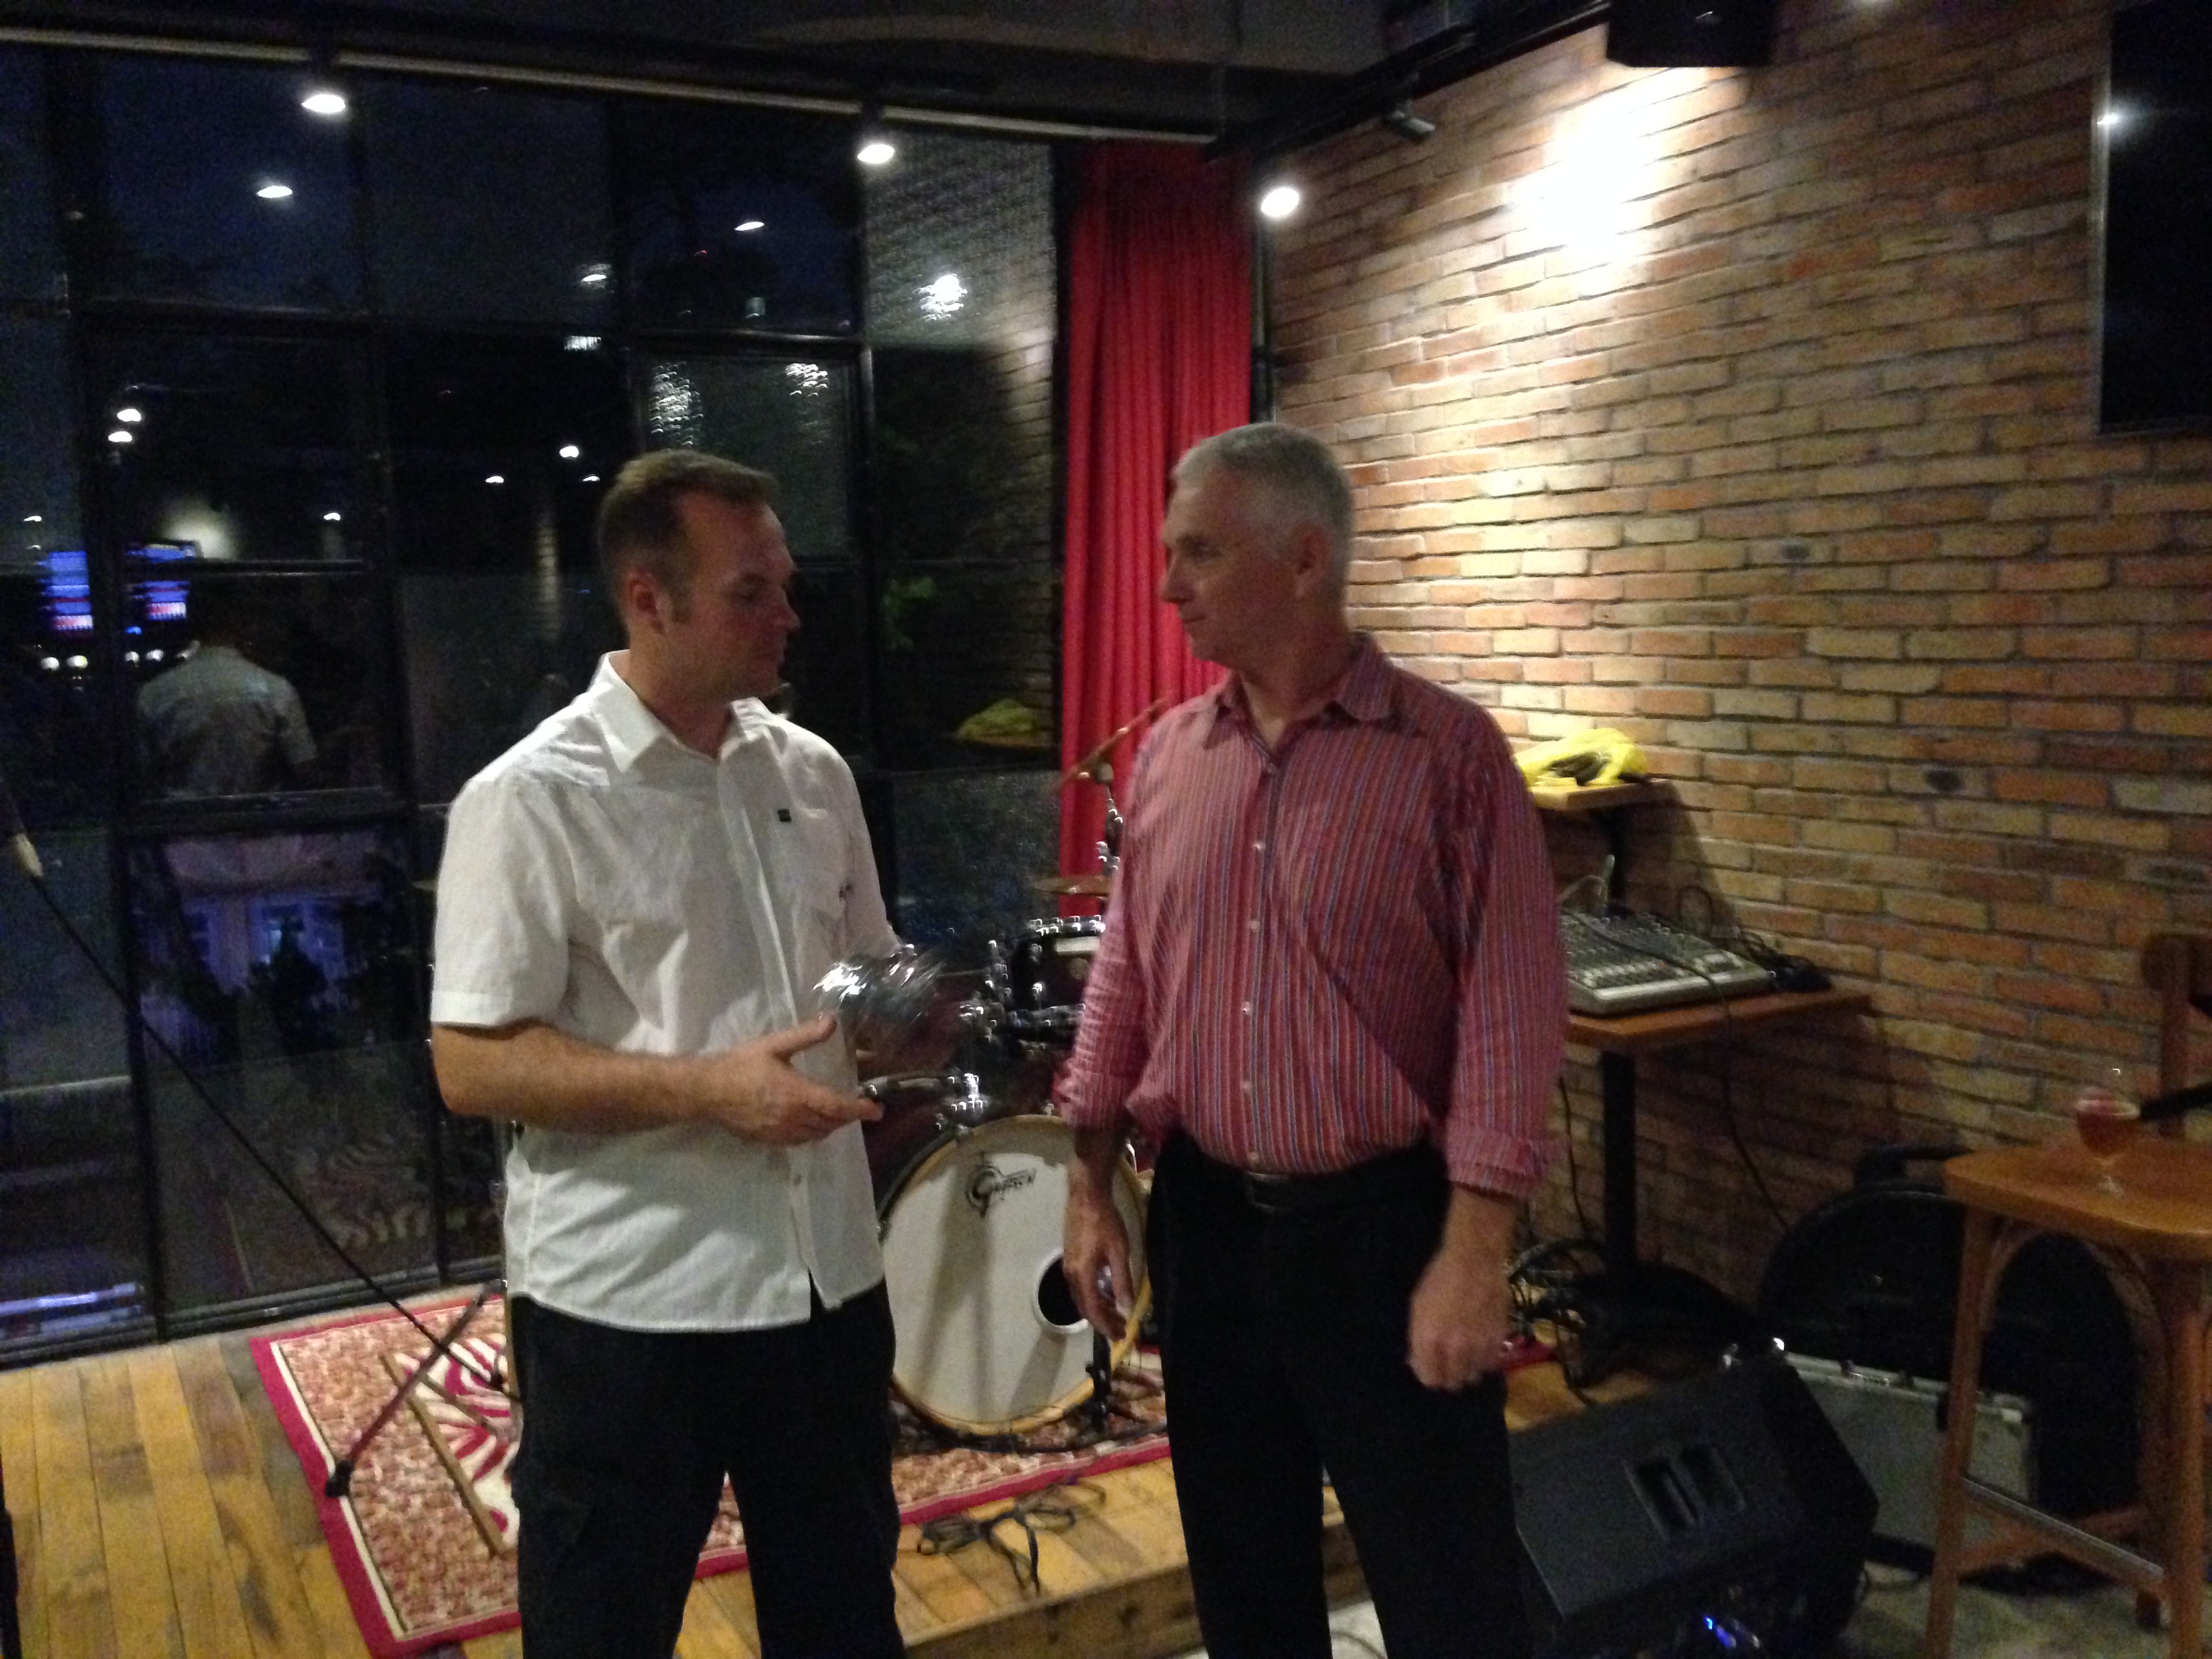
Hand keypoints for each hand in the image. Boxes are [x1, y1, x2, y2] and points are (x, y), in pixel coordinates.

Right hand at [694, 1014, 879, 1145]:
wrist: (706, 1091)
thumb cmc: (740, 1065)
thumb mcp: (774, 1045)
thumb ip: (805, 1036)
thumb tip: (832, 1021)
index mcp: (797, 1094)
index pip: (837, 1106)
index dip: (860, 1110)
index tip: (877, 1110)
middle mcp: (792, 1117)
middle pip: (831, 1123)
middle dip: (847, 1116)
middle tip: (857, 1105)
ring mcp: (780, 1132)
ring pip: (817, 1134)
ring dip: (831, 1125)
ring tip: (836, 1113)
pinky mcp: (768, 1140)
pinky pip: (800, 1141)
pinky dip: (813, 1133)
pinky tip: (810, 1122)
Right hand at [1063, 1170, 1132, 1341]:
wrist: (1086, 1195)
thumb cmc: (1104, 1222)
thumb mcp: (1119, 1251)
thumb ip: (1122, 1280)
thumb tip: (1126, 1306)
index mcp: (1082, 1275)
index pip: (1093, 1310)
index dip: (1106, 1325)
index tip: (1119, 1335)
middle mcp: (1070, 1275)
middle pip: (1085, 1307)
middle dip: (1102, 1321)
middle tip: (1121, 1329)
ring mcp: (1068, 1266)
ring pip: (1081, 1297)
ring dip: (1098, 1308)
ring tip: (1117, 1315)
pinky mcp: (1070, 1258)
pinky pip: (1080, 1286)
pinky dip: (1093, 1295)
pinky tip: (1107, 1293)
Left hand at [1407, 1186, 1517, 1390]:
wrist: (1474, 1260)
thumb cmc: (1440, 1278)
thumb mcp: (1418, 1306)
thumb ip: (1418, 1339)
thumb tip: (1417, 1363)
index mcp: (1429, 1340)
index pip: (1429, 1379)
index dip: (1429, 1374)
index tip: (1431, 1366)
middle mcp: (1453, 1349)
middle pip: (1452, 1383)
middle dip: (1448, 1375)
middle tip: (1448, 1361)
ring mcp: (1478, 1346)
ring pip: (1473, 1376)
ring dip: (1468, 1368)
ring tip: (1466, 1352)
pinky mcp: (1498, 1340)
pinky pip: (1490, 1364)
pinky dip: (1485, 1359)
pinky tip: (1480, 1344)